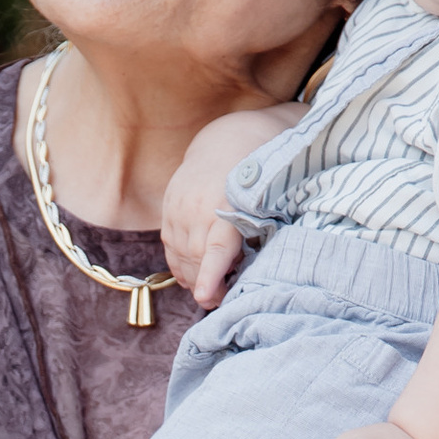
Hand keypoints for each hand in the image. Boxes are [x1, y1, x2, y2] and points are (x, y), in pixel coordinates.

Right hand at [158, 107, 299, 306]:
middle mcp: (198, 205)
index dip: (210, 274)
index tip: (205, 297)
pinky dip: (180, 264)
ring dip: (193, 276)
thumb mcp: (270, 197)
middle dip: (207, 284)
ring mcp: (179, 206)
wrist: (228, 140)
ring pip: (181, 255)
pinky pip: (169, 246)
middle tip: (222, 299)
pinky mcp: (168, 207)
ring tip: (210, 289)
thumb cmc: (259, 174)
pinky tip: (192, 275)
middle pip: (196, 257)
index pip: (216, 247)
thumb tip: (269, 267)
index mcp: (227, 202)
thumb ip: (265, 229)